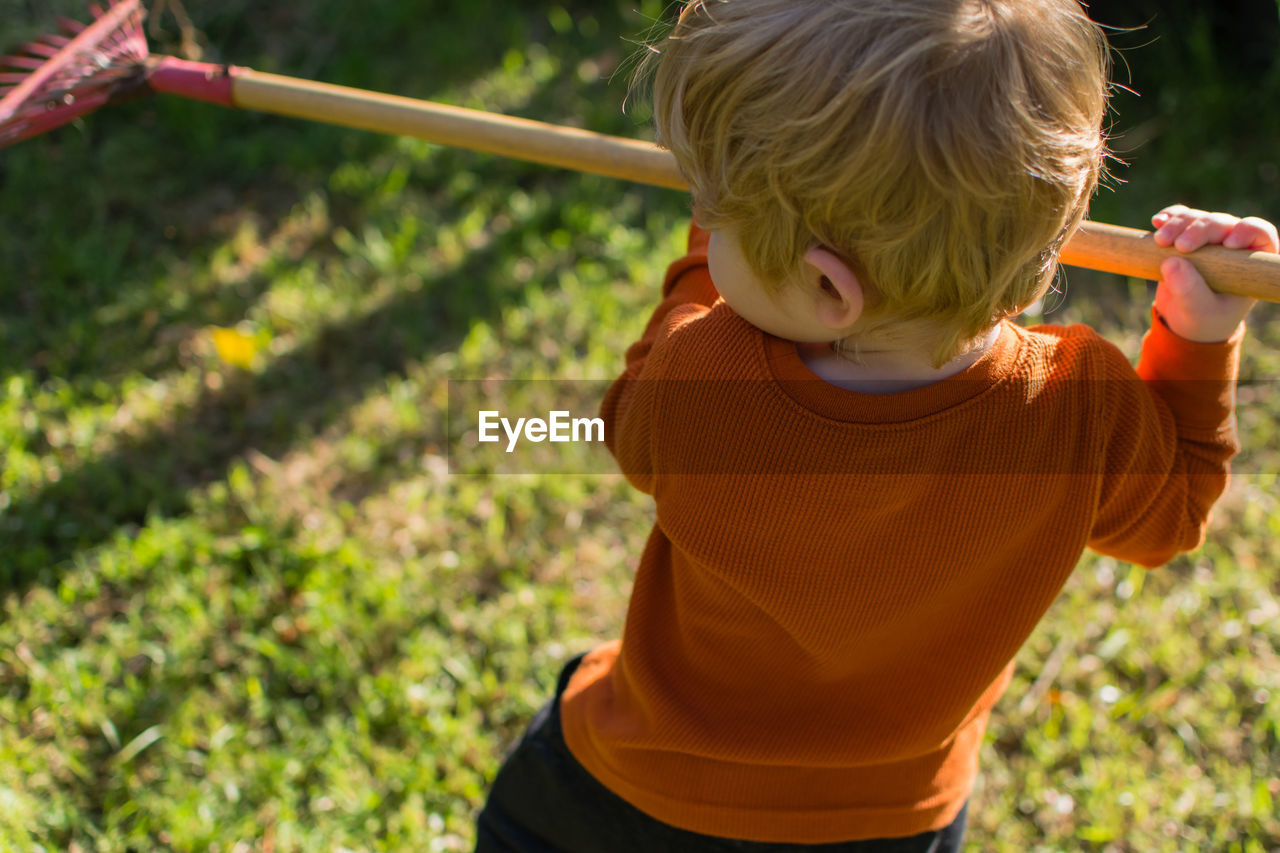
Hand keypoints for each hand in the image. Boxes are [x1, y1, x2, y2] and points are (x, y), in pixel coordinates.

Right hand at [1149, 205, 1277, 342]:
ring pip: (1198, 218)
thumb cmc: (1204, 319)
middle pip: (1222, 223)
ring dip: (1178, 224)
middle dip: (1200, 229)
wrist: (1183, 320)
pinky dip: (1169, 218)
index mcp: (1252, 261)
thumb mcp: (1199, 310)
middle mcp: (1234, 244)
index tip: (1228, 244)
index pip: (1259, 234)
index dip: (1246, 231)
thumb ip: (1190, 290)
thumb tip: (1171, 262)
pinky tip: (1157, 222)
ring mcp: (1210, 238)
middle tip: (1180, 246)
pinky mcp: (1186, 235)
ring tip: (1160, 241)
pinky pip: (1180, 217)